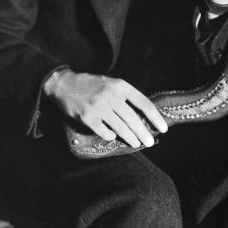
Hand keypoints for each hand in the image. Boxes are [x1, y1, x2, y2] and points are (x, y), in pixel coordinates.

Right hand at [44, 69, 167, 147]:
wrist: (64, 84)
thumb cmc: (91, 85)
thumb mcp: (111, 83)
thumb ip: (125, 96)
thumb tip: (142, 115)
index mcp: (120, 86)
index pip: (144, 103)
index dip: (155, 117)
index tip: (163, 128)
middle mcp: (111, 96)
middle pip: (133, 119)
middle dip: (143, 133)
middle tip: (150, 142)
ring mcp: (99, 107)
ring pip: (120, 127)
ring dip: (130, 138)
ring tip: (136, 143)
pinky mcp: (88, 117)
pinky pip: (104, 132)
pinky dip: (110, 136)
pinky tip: (113, 137)